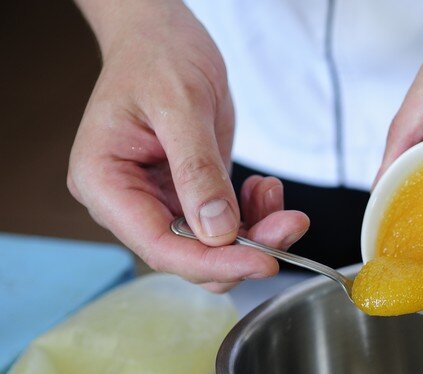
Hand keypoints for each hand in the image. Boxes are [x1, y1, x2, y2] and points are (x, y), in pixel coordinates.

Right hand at [68, 1, 308, 291]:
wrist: (164, 35)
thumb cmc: (159, 56)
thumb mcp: (182, 105)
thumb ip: (198, 170)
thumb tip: (218, 231)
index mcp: (104, 183)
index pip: (160, 247)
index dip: (214, 262)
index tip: (264, 261)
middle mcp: (127, 202)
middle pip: (190, 256)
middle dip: (245, 248)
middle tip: (291, 223)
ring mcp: (159, 202)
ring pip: (214, 248)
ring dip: (256, 232)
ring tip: (273, 192)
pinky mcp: (189, 198)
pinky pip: (226, 227)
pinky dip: (254, 216)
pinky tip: (263, 188)